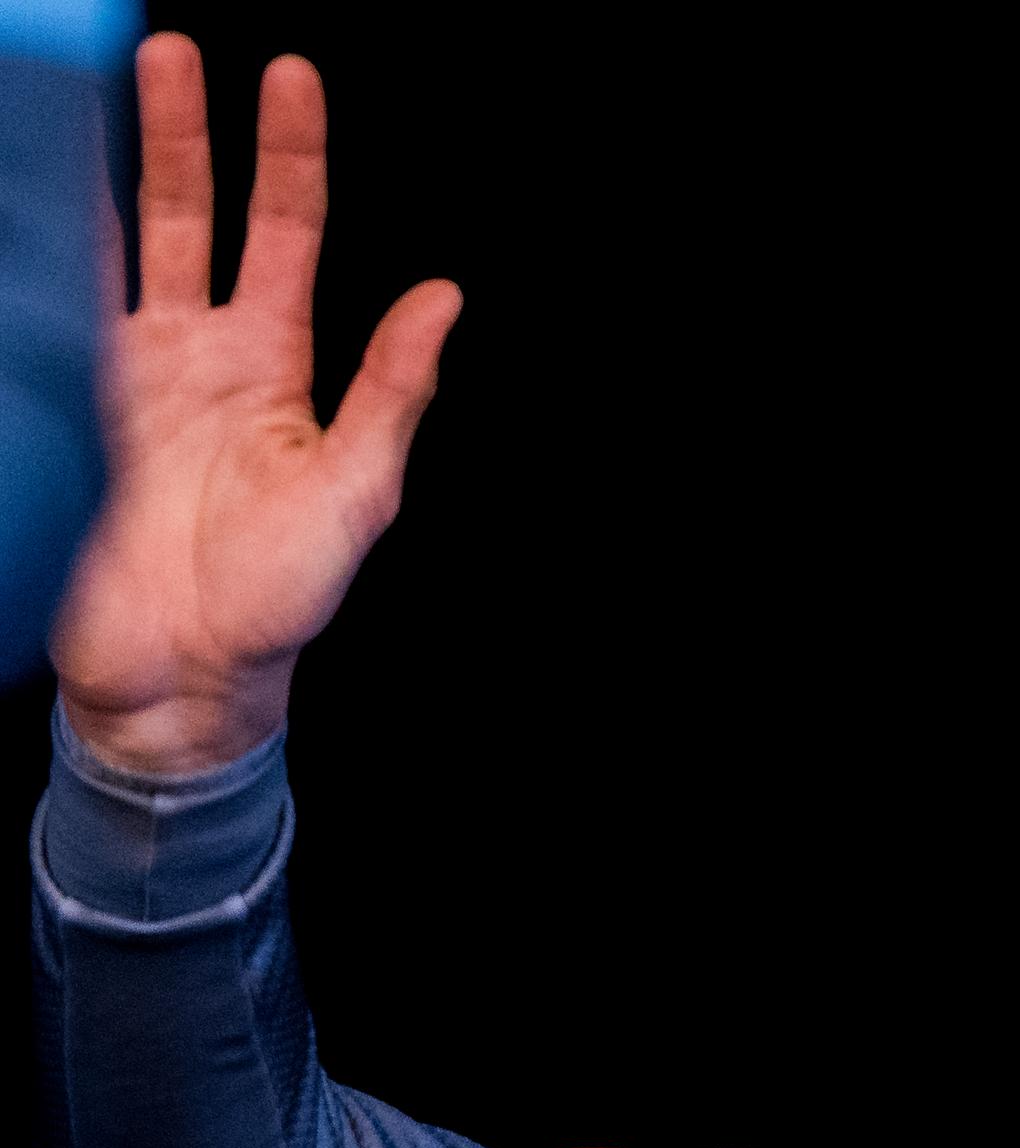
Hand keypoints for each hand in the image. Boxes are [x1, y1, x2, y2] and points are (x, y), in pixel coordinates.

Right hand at [53, 35, 459, 773]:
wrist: (182, 681)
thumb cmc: (276, 604)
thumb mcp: (355, 496)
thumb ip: (393, 395)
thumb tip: (444, 299)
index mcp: (272, 369)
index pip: (284, 236)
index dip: (289, 157)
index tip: (290, 76)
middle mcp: (196, 357)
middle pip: (189, 216)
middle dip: (183, 131)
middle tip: (173, 48)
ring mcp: (126, 379)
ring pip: (117, 247)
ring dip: (109, 169)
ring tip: (100, 84)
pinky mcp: (70, 413)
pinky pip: (57, 312)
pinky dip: (51, 254)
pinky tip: (45, 195)